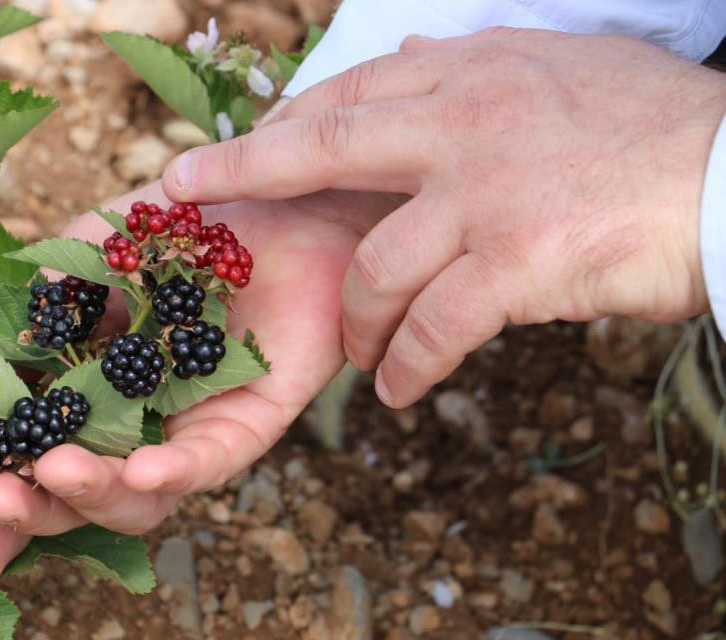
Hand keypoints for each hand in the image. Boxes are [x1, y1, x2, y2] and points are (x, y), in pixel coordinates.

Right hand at [0, 185, 399, 591]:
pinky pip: (214, 460)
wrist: (282, 198)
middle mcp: (140, 425)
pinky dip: (178, 467)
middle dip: (31, 509)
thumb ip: (54, 289)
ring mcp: (192, 430)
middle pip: (81, 494)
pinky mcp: (251, 423)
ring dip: (95, 490)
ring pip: (143, 494)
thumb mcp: (102, 246)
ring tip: (56, 470)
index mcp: (94, 393)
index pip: (36, 459)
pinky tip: (146, 467)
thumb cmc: (192, 228)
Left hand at [160, 29, 725, 407]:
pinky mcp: (517, 263)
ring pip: (379, 266)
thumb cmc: (651, 128)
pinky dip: (409, 365)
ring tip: (365, 356)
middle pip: (324, 148)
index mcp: (470, 77)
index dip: (283, 128)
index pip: (350, 97)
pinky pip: (435, 327)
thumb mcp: (556, 69)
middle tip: (181, 194)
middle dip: (242, 170)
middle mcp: (464, 127)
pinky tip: (400, 390)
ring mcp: (485, 195)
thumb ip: (472, 68)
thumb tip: (410, 56)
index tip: (235, 151)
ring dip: (361, 322)